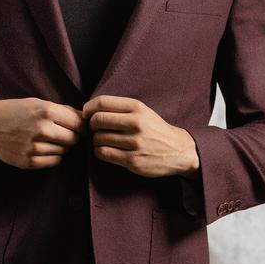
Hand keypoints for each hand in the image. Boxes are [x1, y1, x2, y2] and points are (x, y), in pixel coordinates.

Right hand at [0, 97, 85, 169]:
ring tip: (46, 139)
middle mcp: (42, 129)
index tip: (75, 126)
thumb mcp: (38, 103)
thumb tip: (86, 119)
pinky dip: (52, 156)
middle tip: (60, 133)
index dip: (80, 126)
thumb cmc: (15, 111)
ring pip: (64, 151)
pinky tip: (42, 148)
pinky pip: (54, 162)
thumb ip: (62, 110)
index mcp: (46, 111)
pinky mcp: (28, 161)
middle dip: (71, 137)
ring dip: (60, 147)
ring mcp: (34, 147)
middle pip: (74, 139)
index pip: (79, 124)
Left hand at [80, 94, 199, 177]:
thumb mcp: (143, 112)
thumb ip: (120, 109)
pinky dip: (99, 152)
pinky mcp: (132, 160)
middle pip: (98, 120)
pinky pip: (104, 153)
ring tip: (102, 141)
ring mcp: (134, 143)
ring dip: (95, 140)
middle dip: (91, 125)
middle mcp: (136, 123)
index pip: (102, 103)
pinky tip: (105, 151)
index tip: (86, 114)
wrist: (178, 150)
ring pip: (98, 138)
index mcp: (137, 108)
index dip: (88, 108)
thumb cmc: (155, 130)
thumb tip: (90, 110)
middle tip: (94, 130)